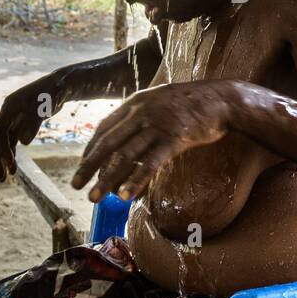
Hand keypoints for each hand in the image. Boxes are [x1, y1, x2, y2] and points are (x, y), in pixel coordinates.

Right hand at [0, 73, 63, 181]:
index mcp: (10, 106)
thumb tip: (23, 142)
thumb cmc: (54, 92)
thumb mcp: (45, 106)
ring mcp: (13, 119)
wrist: (61, 85)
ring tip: (5, 178)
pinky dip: (10, 154)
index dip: (3, 149)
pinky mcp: (20, 124)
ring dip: (3, 160)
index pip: (0, 131)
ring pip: (3, 142)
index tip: (10, 165)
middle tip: (2, 179)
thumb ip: (34, 122)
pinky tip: (12, 168)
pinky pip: (11, 142)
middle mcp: (8, 113)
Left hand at [71, 82, 234, 203]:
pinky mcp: (174, 138)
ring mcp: (157, 125)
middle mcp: (141, 112)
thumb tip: (126, 135)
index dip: (91, 149)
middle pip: (108, 143)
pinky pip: (150, 163)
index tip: (82, 166)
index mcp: (135, 102)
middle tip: (76, 185)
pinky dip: (135, 180)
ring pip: (124, 156)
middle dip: (89, 166)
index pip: (104, 128)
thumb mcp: (160, 102)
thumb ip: (142, 114)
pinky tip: (125, 196)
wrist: (221, 99)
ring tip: (94, 198)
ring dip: (106, 179)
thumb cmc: (191, 104)